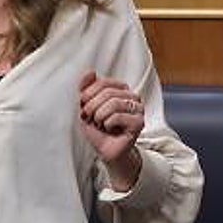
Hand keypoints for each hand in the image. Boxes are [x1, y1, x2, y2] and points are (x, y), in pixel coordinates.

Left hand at [78, 70, 143, 190]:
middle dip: (93, 107)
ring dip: (99, 116)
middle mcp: (132, 96)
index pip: (103, 82)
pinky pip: (117, 116)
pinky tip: (109, 129)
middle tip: (90, 118)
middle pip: (108, 92)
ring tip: (100, 124)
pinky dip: (107, 124)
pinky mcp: (139, 122)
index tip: (83, 107)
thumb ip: (86, 89)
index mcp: (121, 89)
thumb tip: (90, 72)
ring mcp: (138, 109)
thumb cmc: (97, 129)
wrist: (105, 150)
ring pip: (114, 103)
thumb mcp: (86, 107)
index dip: (89, 94)